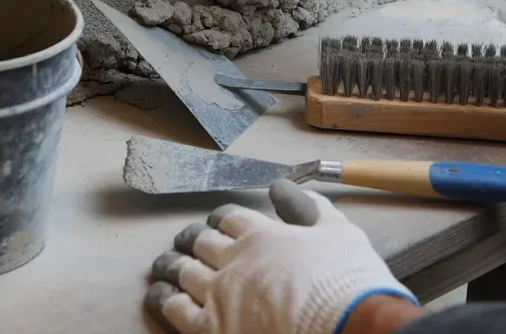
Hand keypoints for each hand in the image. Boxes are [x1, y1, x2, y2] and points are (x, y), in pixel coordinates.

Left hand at [144, 180, 417, 333]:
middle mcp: (234, 260)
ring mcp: (219, 295)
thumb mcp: (338, 232)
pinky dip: (163, 299)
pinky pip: (175, 310)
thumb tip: (281, 187)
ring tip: (163, 265)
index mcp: (262, 234)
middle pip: (201, 242)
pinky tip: (157, 295)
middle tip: (185, 241)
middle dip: (191, 239)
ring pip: (183, 272)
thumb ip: (309, 207)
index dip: (220, 218)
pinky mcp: (211, 329)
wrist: (347, 327)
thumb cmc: (347, 282)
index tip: (216, 222)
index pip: (230, 218)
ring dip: (171, 266)